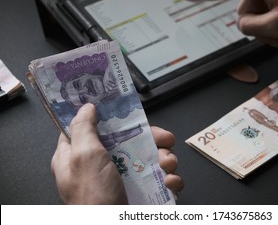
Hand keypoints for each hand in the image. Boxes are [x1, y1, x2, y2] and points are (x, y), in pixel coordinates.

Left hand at [51, 103, 182, 203]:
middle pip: (130, 139)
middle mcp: (101, 165)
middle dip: (153, 138)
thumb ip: (83, 128)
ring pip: (150, 157)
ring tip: (168, 164)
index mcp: (78, 156)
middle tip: (164, 140)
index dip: (107, 116)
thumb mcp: (84, 157)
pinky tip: (170, 181)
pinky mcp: (141, 192)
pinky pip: (161, 178)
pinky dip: (171, 178)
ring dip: (166, 158)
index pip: (91, 127)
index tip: (125, 108)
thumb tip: (87, 107)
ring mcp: (123, 179)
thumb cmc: (94, 198)